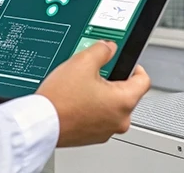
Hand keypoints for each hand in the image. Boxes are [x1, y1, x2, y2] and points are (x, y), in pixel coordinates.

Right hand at [36, 40, 150, 146]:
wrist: (40, 124)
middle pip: (126, 93)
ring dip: (100, 95)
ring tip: (80, 87)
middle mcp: (120, 120)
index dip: (134, 66)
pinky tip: (75, 100)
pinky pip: (98, 117)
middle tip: (93, 73)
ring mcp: (106, 131)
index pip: (143, 80)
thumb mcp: (83, 62)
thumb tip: (109, 47)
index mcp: (124, 102)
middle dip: (111, 80)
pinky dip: (91, 108)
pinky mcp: (92, 136)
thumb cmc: (61, 100)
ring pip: (111, 106)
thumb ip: (102, 50)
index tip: (124, 61)